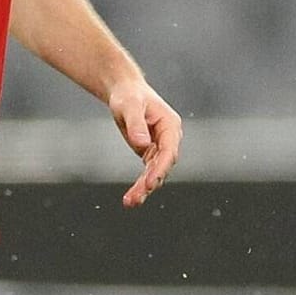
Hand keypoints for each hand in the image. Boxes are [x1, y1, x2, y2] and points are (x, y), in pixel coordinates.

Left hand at [108, 77, 182, 206]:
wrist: (125, 91)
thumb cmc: (129, 95)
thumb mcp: (130, 106)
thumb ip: (136, 124)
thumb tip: (142, 144)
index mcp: (170, 125)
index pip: (169, 151)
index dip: (160, 168)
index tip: (150, 183)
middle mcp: (169, 138)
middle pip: (163, 165)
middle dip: (150, 182)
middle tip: (136, 197)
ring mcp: (159, 147)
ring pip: (155, 173)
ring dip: (144, 189)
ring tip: (130, 202)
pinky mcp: (149, 153)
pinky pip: (147, 172)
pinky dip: (140, 185)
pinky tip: (131, 198)